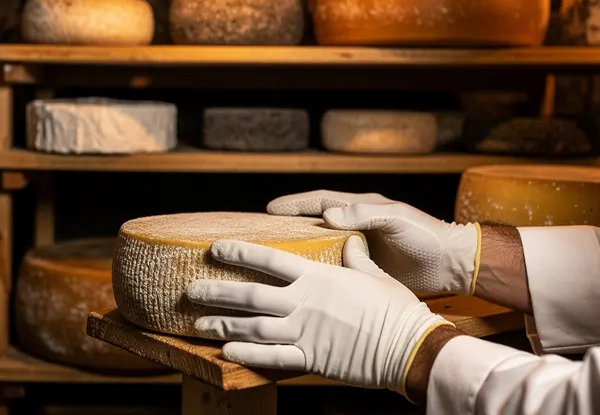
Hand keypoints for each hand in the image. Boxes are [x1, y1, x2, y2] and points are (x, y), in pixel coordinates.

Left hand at [185, 236, 451, 393]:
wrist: (409, 346)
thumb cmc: (396, 308)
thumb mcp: (375, 275)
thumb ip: (356, 258)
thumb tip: (350, 240)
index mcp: (318, 277)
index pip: (268, 260)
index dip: (238, 252)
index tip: (215, 249)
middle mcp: (304, 302)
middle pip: (250, 295)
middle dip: (216, 292)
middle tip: (190, 290)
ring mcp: (304, 331)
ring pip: (252, 327)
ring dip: (222, 326)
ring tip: (197, 325)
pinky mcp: (310, 358)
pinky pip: (271, 357)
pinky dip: (246, 356)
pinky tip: (226, 353)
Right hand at [267, 190, 480, 294]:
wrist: (451, 264)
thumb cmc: (426, 235)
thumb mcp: (395, 219)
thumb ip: (364, 214)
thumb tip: (326, 215)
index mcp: (360, 208)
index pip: (319, 201)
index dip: (294, 204)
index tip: (269, 210)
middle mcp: (354, 227)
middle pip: (313, 224)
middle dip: (287, 228)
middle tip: (261, 236)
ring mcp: (358, 250)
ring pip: (320, 249)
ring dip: (298, 254)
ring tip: (272, 264)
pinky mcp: (363, 271)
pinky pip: (334, 270)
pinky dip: (317, 275)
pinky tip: (302, 286)